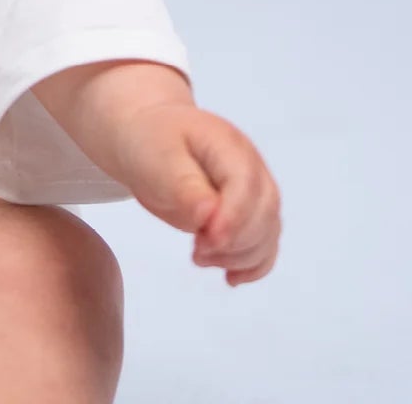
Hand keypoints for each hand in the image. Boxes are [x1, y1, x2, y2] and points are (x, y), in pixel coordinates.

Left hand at [112, 101, 281, 285]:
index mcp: (227, 143)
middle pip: (265, 211)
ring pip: (268, 232)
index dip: (234, 217)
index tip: (207, 239)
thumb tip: (209, 215)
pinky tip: (230, 277)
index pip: (246, 183)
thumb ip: (184, 186)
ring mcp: (253, 188)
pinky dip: (252, 265)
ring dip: (240, 256)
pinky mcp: (248, 212)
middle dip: (235, 241)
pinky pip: (264, 243)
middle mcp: (249, 165)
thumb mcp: (156, 158)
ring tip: (200, 257)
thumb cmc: (150, 143)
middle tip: (197, 250)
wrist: (145, 136)